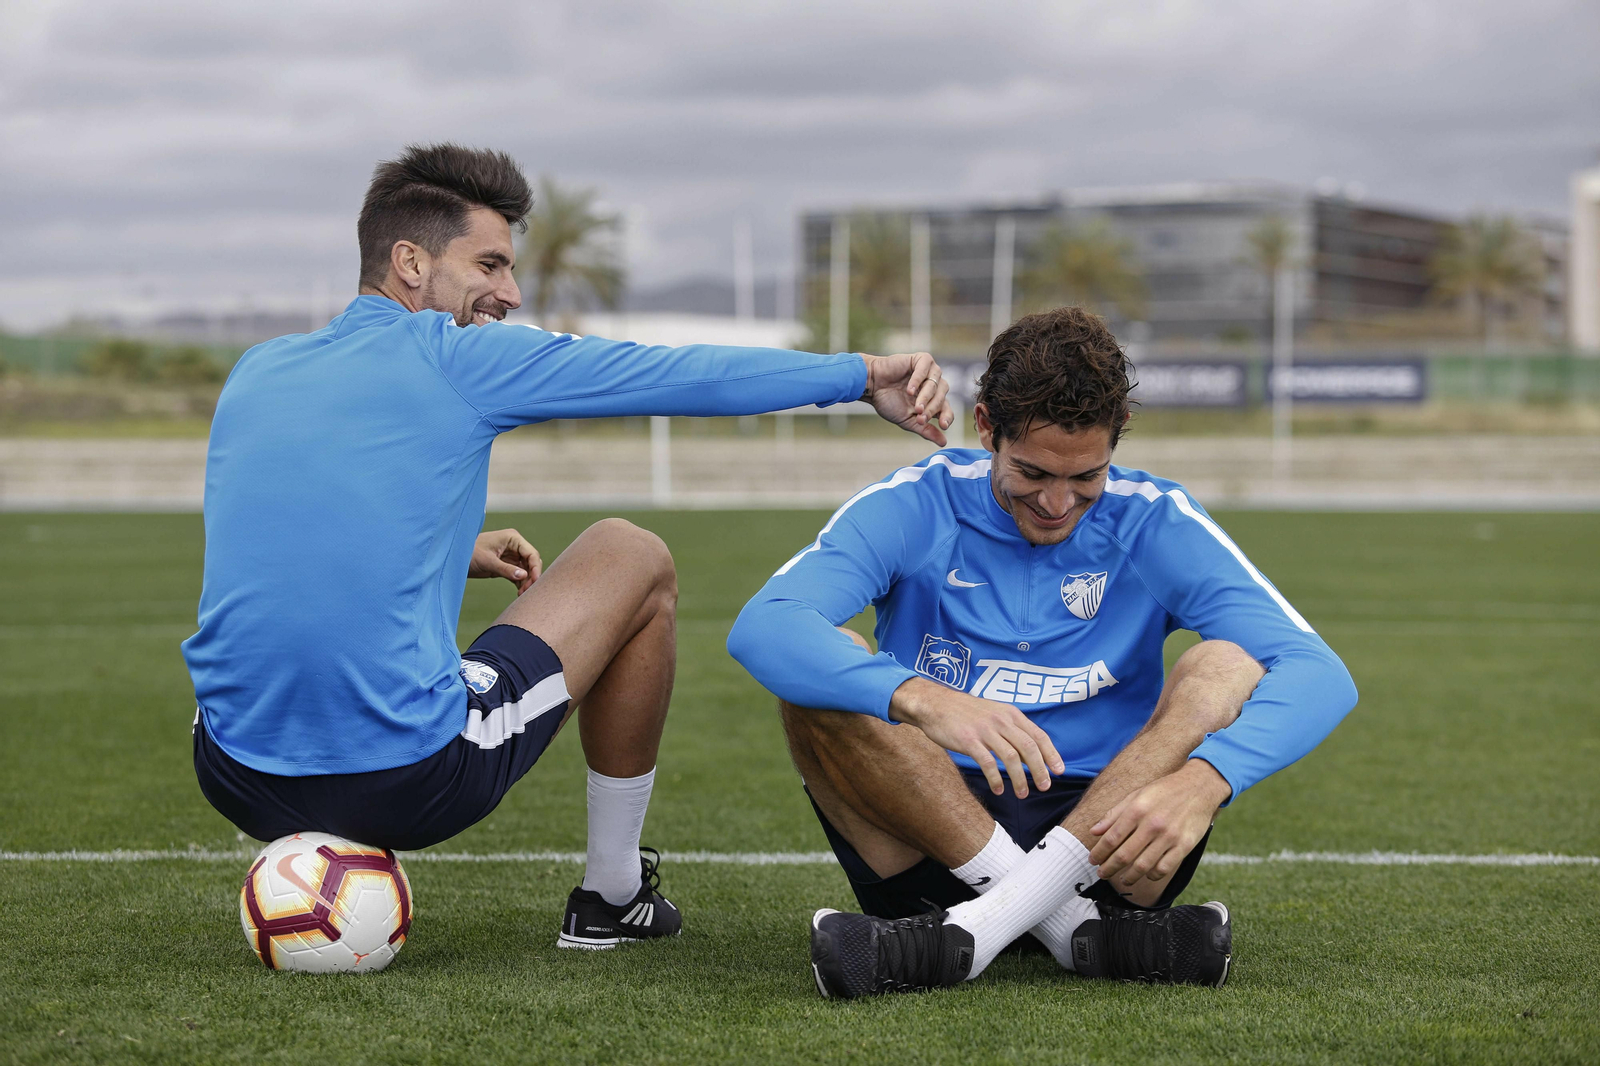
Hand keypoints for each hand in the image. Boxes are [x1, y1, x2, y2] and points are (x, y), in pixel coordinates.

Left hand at [468, 528, 540, 593]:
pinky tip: (519, 593)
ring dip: (526, 582)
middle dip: (531, 576)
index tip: (535, 581)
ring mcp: (511, 556)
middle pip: (531, 562)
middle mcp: (514, 546)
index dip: (536, 568)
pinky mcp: (506, 566)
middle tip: (527, 591)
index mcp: (512, 539)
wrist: (454, 557)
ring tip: (522, 594)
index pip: (531, 553)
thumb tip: (524, 576)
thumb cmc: (469, 553)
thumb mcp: (488, 562)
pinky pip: (518, 575)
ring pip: (526, 570)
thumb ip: (506, 569)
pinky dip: (520, 583)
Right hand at [860, 352, 953, 445]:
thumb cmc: (888, 402)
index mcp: (933, 400)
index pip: (947, 409)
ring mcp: (930, 371)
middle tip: (919, 416)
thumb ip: (925, 429)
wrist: (872, 385)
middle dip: (931, 409)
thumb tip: (944, 442)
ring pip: (936, 384)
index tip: (942, 425)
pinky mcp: (921, 360)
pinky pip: (925, 369)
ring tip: (915, 406)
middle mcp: (935, 385)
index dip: (946, 417)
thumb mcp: (908, 420)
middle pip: (942, 398)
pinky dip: (918, 381)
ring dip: (926, 397)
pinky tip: (909, 390)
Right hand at [889, 677, 1064, 796]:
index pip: (1038, 735)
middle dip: (1040, 770)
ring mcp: (985, 730)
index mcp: (1010, 714)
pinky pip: (988, 763)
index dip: (1051, 754)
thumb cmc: (965, 712)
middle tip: (1044, 787)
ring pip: (1011, 757)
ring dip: (1019, 778)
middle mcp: (1001, 720)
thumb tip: (1029, 753)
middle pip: (1029, 748)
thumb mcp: (993, 713)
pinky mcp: (969, 740)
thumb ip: (1011, 729)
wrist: (935, 704)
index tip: (1059, 771)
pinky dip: (995, 779)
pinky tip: (998, 790)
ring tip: (1022, 794)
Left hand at [1089, 760, 1232, 887]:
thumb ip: (1114, 814)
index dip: (1099, 852)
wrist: (1199, 787)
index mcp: (1137, 809)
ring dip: (1129, 877)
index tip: (1092, 860)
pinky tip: (1146, 874)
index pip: (1111, 838)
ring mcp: (1169, 836)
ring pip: (1143, 866)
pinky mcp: (1184, 846)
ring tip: (1122, 879)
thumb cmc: (1164, 791)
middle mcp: (1152, 824)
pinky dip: (1152, 875)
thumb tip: (1094, 831)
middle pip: (1124, 855)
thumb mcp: (1136, 795)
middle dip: (1109, 868)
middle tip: (1102, 874)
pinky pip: (1164, 868)